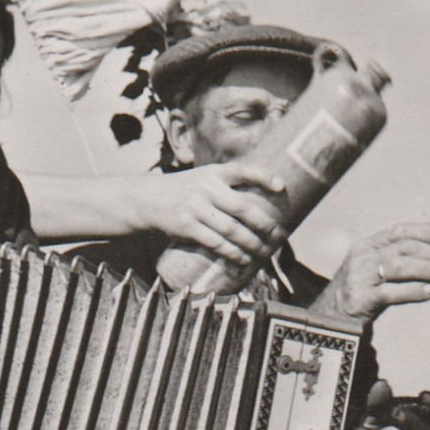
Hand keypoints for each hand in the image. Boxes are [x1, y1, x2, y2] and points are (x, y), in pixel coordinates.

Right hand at [133, 162, 286, 266]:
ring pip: (232, 230)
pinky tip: (243, 259)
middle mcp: (206, 188)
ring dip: (252, 244)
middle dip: (265, 224)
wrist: (148, 199)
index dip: (263, 176)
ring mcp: (196, 207)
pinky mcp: (187, 226)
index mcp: (214, 172)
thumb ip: (228, 185)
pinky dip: (233, 253)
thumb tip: (262, 205)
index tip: (281, 186)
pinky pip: (216, 243)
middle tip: (279, 235)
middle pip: (242, 208)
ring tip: (265, 252)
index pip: (243, 170)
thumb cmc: (186, 190)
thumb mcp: (204, 178)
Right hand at [309, 222, 429, 321]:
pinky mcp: (361, 300)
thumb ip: (399, 258)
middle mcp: (362, 258)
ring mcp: (360, 278)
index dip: (426, 232)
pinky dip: (415, 291)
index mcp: (366, 245)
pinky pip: (393, 293)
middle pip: (404, 248)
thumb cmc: (362, 291)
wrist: (331, 318)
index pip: (400, 230)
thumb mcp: (374, 268)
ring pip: (401, 266)